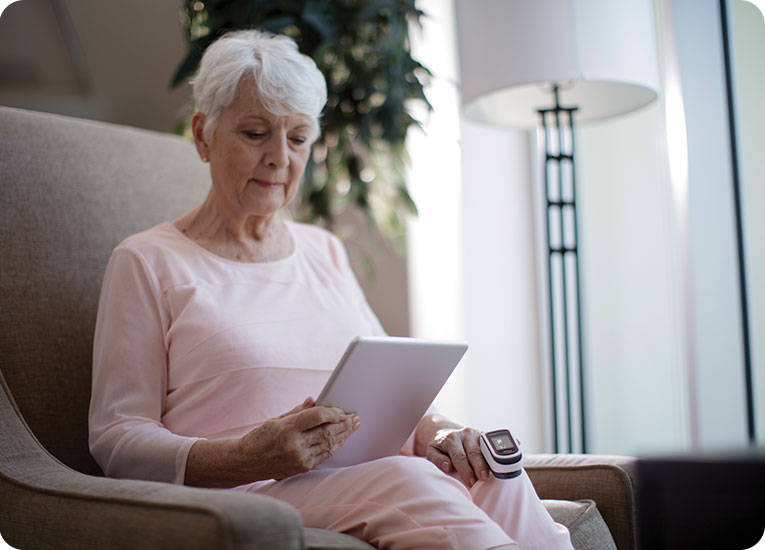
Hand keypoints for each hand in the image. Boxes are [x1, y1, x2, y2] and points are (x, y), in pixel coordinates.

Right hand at [238, 396, 359, 479]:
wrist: (246, 462)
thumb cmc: (260, 438)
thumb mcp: (276, 419)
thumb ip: (298, 411)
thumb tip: (315, 400)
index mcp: (287, 428)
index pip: (317, 417)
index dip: (332, 412)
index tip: (341, 410)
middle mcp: (294, 444)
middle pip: (326, 431)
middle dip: (343, 424)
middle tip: (354, 417)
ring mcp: (299, 458)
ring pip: (328, 445)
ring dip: (343, 435)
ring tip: (352, 426)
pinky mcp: (302, 468)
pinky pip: (324, 456)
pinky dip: (335, 446)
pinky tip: (341, 439)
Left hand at [416, 415, 489, 487]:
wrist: (446, 431)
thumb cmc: (440, 447)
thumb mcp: (432, 451)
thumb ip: (437, 459)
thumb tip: (448, 466)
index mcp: (451, 438)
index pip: (459, 456)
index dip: (466, 470)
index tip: (471, 482)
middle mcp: (464, 433)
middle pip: (474, 452)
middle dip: (479, 466)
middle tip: (483, 478)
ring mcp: (476, 433)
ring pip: (485, 448)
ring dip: (489, 462)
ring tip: (492, 473)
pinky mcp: (484, 435)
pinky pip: (491, 445)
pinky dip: (495, 455)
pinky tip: (498, 464)